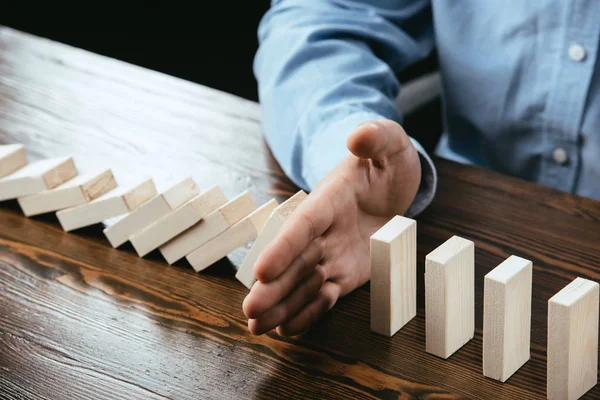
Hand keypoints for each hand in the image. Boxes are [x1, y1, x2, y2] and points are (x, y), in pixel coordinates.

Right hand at [242, 119, 421, 335]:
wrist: (390, 184)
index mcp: (328, 200)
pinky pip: (324, 296)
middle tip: (249, 311)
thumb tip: (358, 135)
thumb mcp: (389, 143)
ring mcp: (332, 254)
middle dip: (272, 288)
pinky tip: (288, 330)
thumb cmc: (387, 161)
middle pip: (294, 261)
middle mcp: (324, 231)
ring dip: (282, 306)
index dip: (282, 247)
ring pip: (303, 283)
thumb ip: (376, 138)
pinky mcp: (346, 273)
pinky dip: (309, 313)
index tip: (262, 271)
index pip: (302, 225)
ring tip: (259, 329)